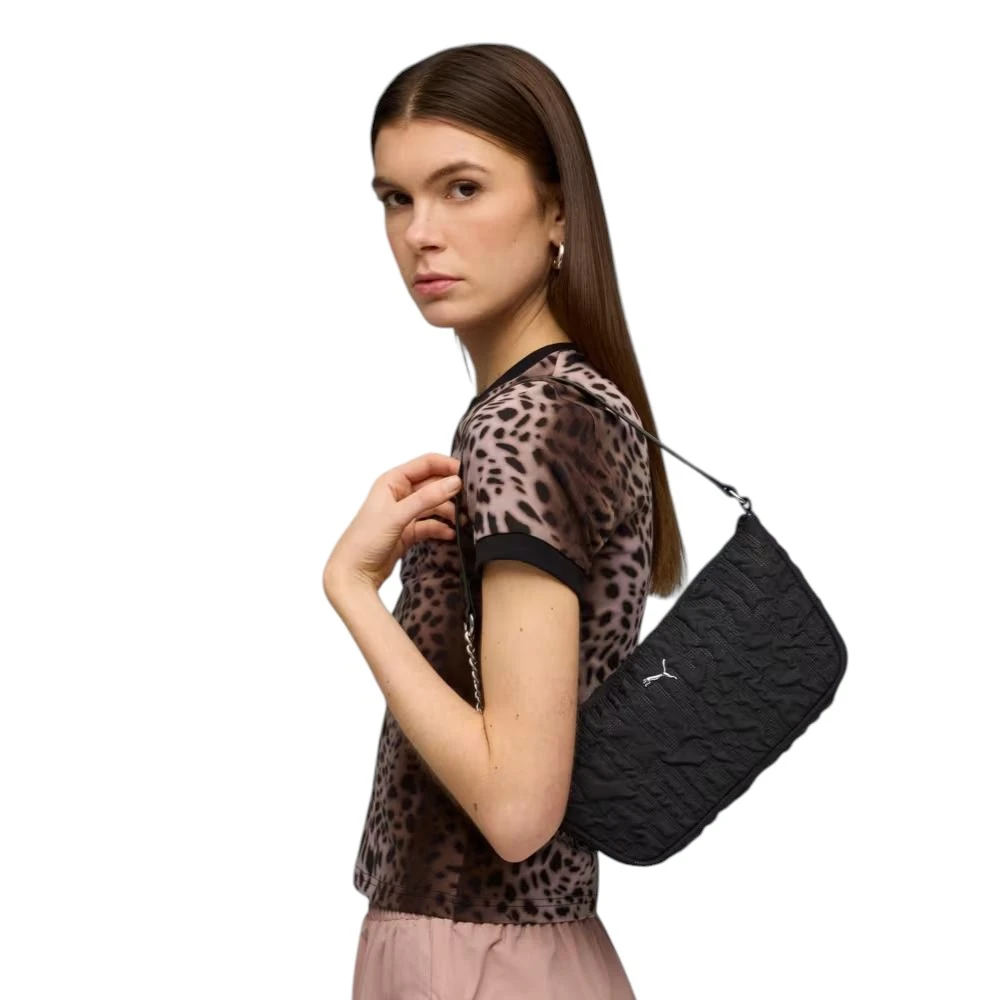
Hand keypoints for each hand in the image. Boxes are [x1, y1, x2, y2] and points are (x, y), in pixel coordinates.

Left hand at [323, 452, 461, 601]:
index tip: (468, 475)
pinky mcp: (407, 532)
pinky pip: (430, 525)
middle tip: (470, 502)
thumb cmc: (364, 541)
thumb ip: (427, 498)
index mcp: (392, 481)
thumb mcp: (397, 516)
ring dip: (449, 512)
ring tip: (462, 522)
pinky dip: (441, 529)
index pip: (426, 464)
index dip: (448, 466)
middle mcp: (399, 494)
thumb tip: (455, 482)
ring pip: (434, 506)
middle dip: (451, 492)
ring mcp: (404, 514)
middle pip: (433, 485)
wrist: (352, 574)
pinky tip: (450, 535)